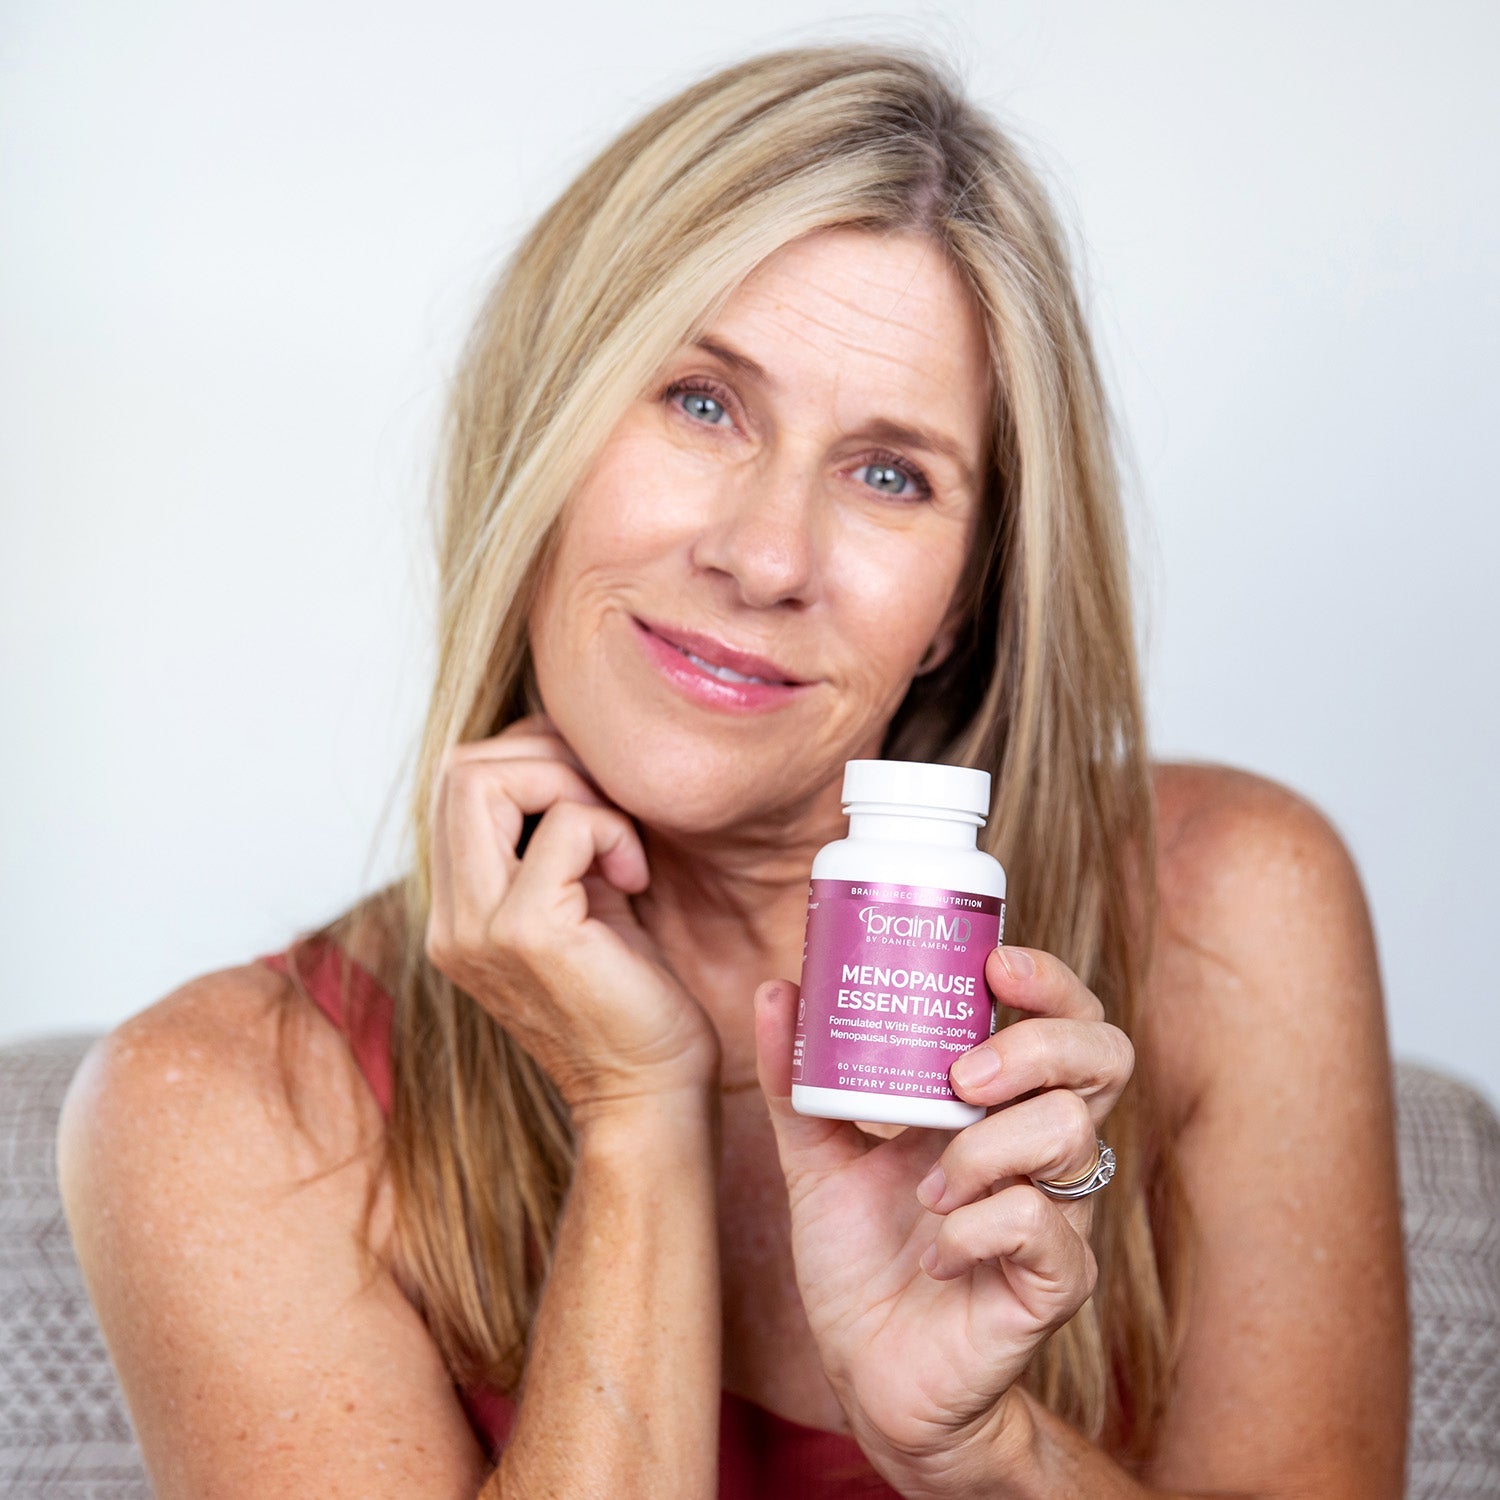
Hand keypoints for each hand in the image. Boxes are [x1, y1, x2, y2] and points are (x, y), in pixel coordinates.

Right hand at [425, 713, 721, 1122]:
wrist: (651, 1094)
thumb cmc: (632, 997)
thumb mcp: (582, 899)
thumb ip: (557, 838)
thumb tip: (567, 753)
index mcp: (459, 910)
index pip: (455, 783)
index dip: (528, 757)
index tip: (592, 791)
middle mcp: (452, 920)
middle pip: (457, 769)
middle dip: (545, 755)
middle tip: (607, 801)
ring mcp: (477, 928)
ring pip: (482, 780)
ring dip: (570, 784)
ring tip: (617, 837)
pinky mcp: (526, 934)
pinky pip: (564, 824)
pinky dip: (610, 829)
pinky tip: (636, 878)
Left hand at [752, 945, 1133, 1496]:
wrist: (870, 1376)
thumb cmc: (860, 1260)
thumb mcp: (817, 1158)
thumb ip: (799, 1081)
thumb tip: (778, 986)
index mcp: (998, 1105)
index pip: (1063, 1018)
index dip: (1051, 981)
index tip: (996, 963)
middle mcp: (1042, 1149)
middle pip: (1105, 1057)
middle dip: (1039, 1046)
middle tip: (964, 1076)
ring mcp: (1058, 1214)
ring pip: (1073, 1135)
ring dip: (987, 1147)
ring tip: (928, 1184)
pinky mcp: (1054, 1282)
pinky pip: (1040, 1226)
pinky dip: (976, 1225)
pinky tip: (936, 1248)